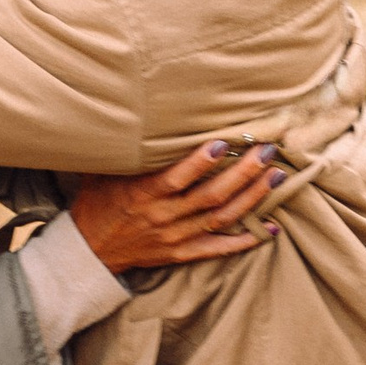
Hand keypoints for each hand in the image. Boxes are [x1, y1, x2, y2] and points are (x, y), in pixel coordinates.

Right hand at [69, 139, 282, 271]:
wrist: (89, 250)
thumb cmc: (97, 202)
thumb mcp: (103, 170)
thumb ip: (126, 149)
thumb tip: (136, 112)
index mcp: (142, 194)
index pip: (176, 178)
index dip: (201, 162)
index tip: (223, 143)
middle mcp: (162, 217)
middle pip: (210, 196)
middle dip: (243, 174)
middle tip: (267, 153)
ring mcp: (175, 237)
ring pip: (221, 218)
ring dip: (252, 198)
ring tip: (276, 178)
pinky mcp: (181, 253)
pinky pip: (218, 249)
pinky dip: (245, 241)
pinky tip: (270, 229)